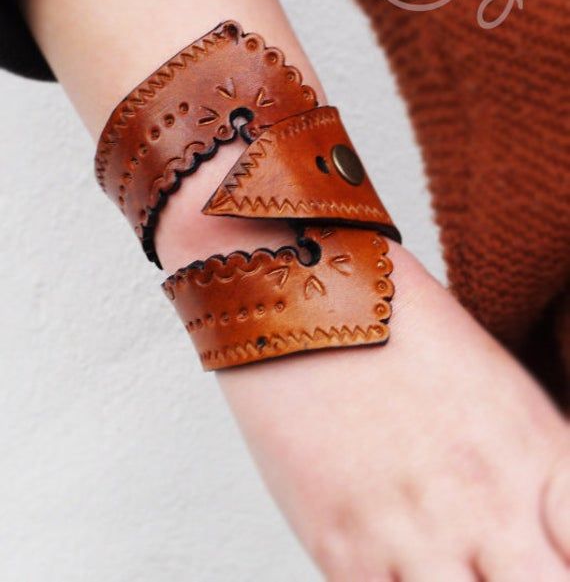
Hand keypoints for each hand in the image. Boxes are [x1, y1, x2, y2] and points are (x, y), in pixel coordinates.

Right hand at [220, 245, 569, 580]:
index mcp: (535, 453)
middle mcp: (487, 503)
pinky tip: (403, 574)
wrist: (301, 291)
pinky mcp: (342, 545)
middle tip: (496, 560)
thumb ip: (541, 465)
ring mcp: (414, 531)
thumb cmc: (394, 324)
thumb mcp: (497, 382)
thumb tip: (550, 523)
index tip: (544, 551)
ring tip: (449, 565)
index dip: (566, 561)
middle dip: (528, 578)